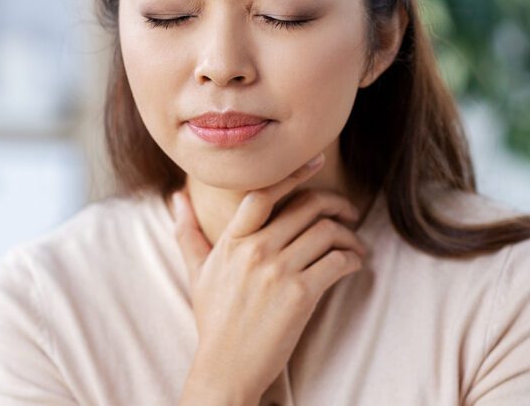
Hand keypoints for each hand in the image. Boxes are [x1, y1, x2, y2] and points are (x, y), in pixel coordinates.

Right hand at [173, 152, 367, 402]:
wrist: (226, 368)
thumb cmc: (214, 321)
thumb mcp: (197, 272)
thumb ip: (187, 231)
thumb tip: (175, 197)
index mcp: (232, 240)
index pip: (264, 192)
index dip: (294, 172)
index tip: (316, 160)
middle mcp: (255, 250)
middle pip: (307, 206)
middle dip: (336, 204)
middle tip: (348, 213)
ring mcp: (278, 271)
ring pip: (327, 232)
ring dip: (349, 235)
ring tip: (354, 246)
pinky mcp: (300, 295)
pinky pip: (337, 261)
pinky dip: (352, 259)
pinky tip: (353, 265)